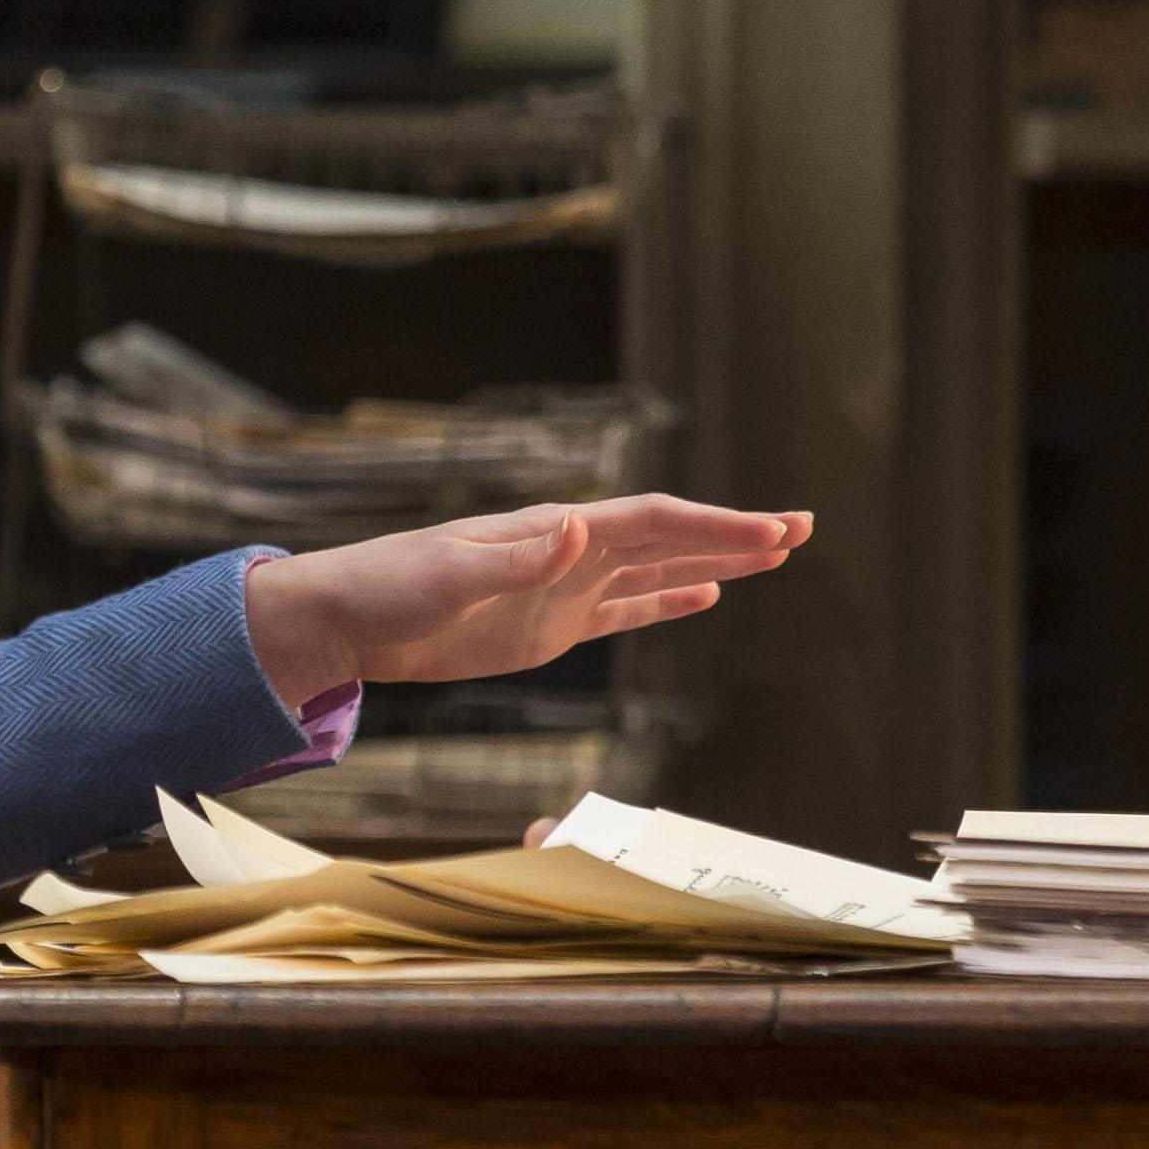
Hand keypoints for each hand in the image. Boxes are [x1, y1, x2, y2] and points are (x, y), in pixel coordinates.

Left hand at [242, 495, 809, 705]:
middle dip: (735, 533)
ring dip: (715, 560)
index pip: (652, 524)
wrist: (346, 618)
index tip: (771, 532)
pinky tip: (705, 595)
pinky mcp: (549, 624)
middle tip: (801, 529)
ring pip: (657, 568)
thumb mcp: (450, 576)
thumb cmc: (388, 587)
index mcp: (552, 532)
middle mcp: (569, 550)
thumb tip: (578, 531)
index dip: (714, 527)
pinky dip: (667, 600)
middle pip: (669, 537)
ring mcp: (563, 587)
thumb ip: (516, 559)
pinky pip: (624, 609)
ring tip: (775, 554)